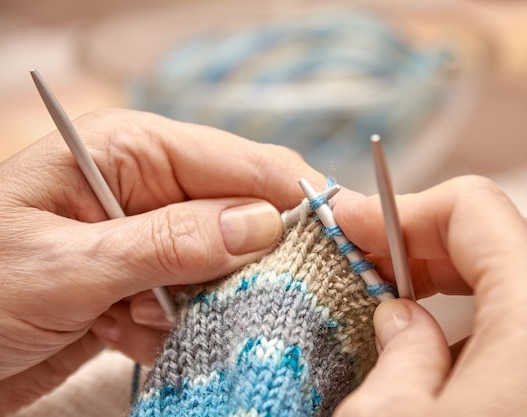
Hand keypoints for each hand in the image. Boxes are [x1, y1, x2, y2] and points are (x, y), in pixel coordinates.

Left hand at [0, 109, 324, 413]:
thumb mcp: (67, 265)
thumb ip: (168, 243)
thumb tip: (264, 224)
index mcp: (131, 151)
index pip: (239, 162)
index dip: (293, 197)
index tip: (340, 238)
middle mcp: (146, 186)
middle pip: (239, 214)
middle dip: (251, 261)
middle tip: (267, 299)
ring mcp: (147, 236)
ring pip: (221, 264)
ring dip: (205, 303)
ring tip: (157, 323)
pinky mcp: (142, 281)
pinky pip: (192, 299)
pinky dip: (174, 327)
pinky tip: (130, 337)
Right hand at [333, 176, 526, 415]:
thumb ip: (401, 350)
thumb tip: (402, 318)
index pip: (480, 210)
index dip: (405, 206)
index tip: (354, 220)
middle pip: (512, 238)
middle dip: (431, 235)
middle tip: (371, 254)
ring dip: (459, 274)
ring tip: (400, 294)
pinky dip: (485, 318)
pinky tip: (440, 343)